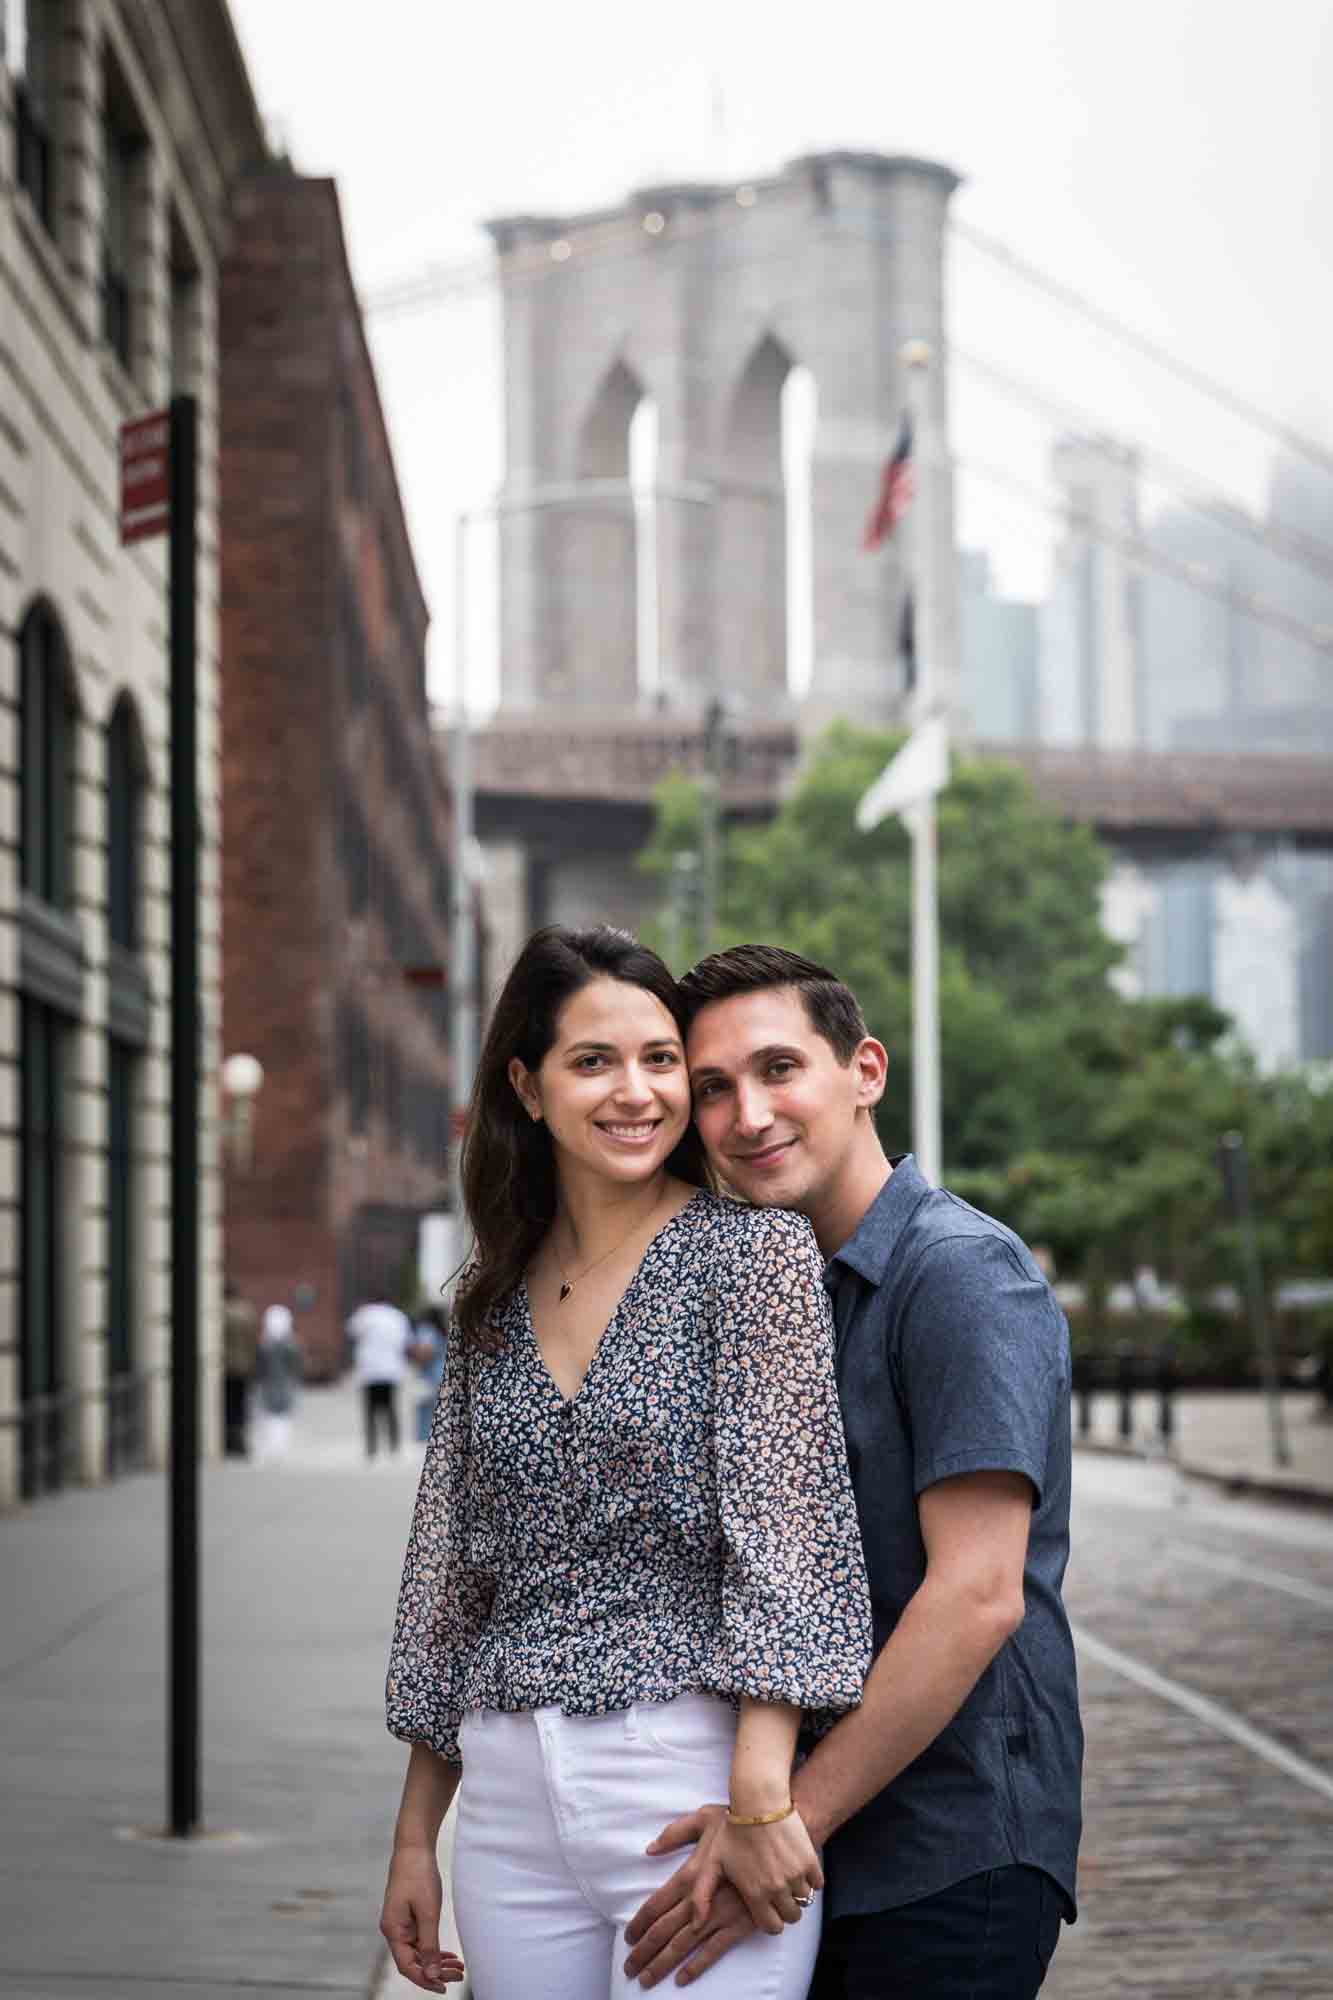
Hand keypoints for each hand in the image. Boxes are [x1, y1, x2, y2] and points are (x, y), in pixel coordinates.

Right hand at [380, 1844, 464, 1990]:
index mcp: (393, 1931)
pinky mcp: (407, 1917)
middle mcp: (394, 1930)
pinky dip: (434, 1948)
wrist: (414, 1847)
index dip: (425, 1980)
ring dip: (436, 1960)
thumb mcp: (428, 1912)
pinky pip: (420, 1940)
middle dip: (435, 1971)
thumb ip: (429, 1944)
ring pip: (418, 1952)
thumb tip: (431, 1974)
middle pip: (413, 1961)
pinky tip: (448, 1954)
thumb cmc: (419, 1875)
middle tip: (458, 1976)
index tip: (444, 1987)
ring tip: (458, 1967)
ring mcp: (400, 1924)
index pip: (407, 1967)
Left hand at [625, 1807, 755, 1989]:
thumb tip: (650, 1848)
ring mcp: (719, 1913)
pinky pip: (713, 1951)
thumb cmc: (740, 1825)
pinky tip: (681, 1979)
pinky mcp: (739, 1924)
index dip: (639, 1923)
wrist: (776, 1836)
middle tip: (628, 1969)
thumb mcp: (703, 1819)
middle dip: (643, 1953)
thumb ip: (675, 1834)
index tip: (626, 1938)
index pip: (656, 1905)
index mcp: (689, 1874)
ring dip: (662, 1964)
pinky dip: (696, 1966)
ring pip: (683, 1945)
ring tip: (646, 1980)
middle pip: (663, 1931)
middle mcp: (700, 1898)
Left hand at [690, 1807, 821, 1935]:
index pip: (772, 1927)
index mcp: (754, 1894)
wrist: (758, 1801)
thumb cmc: (732, 1830)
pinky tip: (799, 1869)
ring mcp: (795, 1875)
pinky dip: (812, 1880)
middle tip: (779, 1895)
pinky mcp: (809, 1860)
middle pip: (791, 1916)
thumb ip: (702, 1896)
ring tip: (788, 1879)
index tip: (768, 1910)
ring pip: (804, 1900)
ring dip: (798, 1893)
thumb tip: (694, 1924)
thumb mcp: (712, 1862)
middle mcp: (777, 1889)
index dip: (771, 1921)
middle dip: (785, 1910)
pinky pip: (818, 1883)